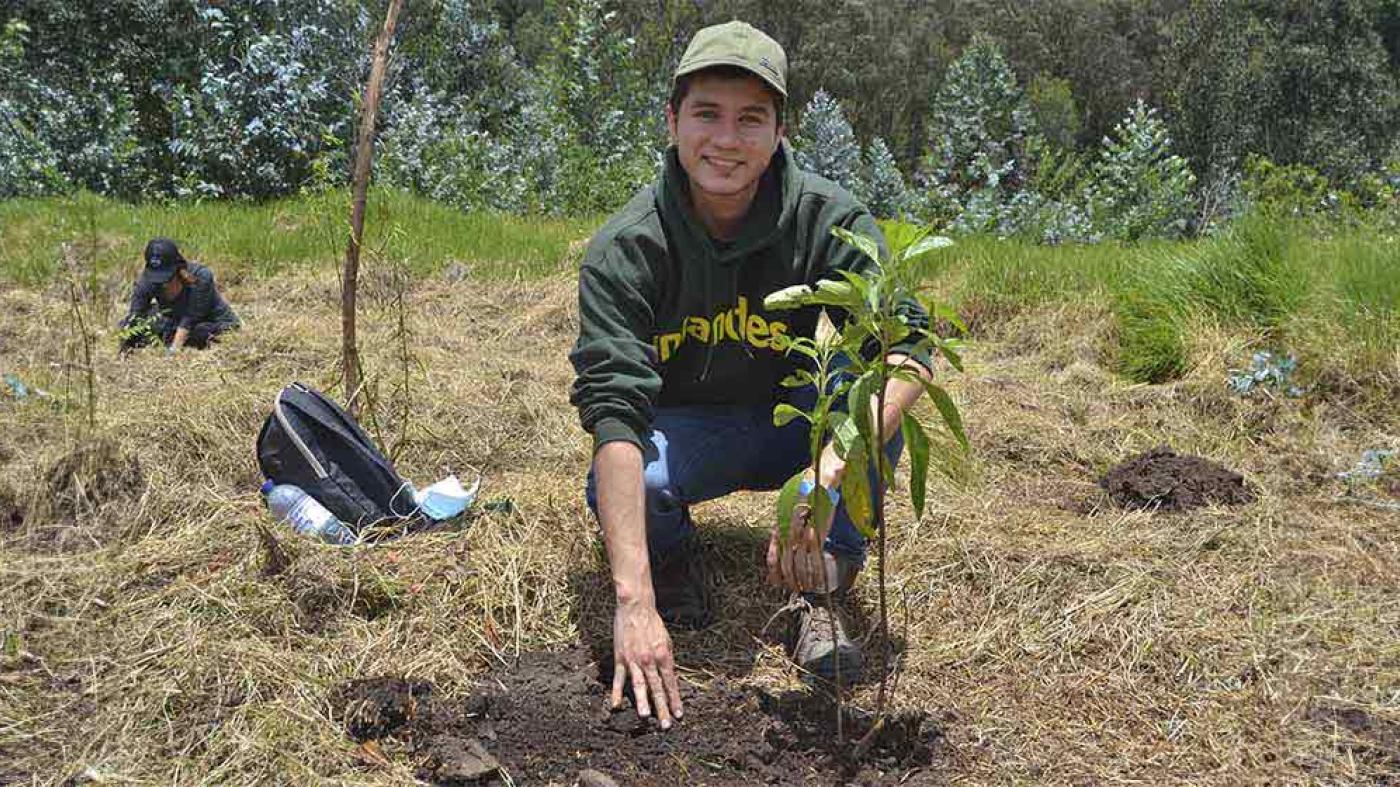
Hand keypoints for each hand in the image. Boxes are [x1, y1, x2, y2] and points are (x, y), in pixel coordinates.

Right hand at [612, 599, 682, 728]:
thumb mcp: (667, 641)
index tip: (678, 715)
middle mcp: (649, 660)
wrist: (636, 608)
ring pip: (639, 684)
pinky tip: (615, 705)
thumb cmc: (653, 625)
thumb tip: (671, 679)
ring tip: (644, 716)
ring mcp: (634, 660)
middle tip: (665, 725)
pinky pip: (619, 678)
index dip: (675, 699)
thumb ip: (668, 661)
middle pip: (657, 688)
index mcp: (664, 656)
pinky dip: (617, 692)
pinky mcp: (621, 658)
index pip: (671, 683)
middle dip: (662, 707)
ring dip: (642, 701)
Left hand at [766, 481, 837, 592]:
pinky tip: (818, 581)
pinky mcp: (818, 535)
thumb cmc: (802, 504)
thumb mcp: (786, 519)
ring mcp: (803, 536)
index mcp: (780, 531)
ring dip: (804, 580)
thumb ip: (781, 537)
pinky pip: (816, 559)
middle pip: (787, 566)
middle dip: (791, 581)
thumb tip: (778, 549)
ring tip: (807, 588)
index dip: (775, 575)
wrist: (817, 488)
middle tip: (796, 589)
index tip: (778, 584)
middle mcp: (789, 535)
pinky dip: (817, 573)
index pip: (773, 559)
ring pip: (801, 565)